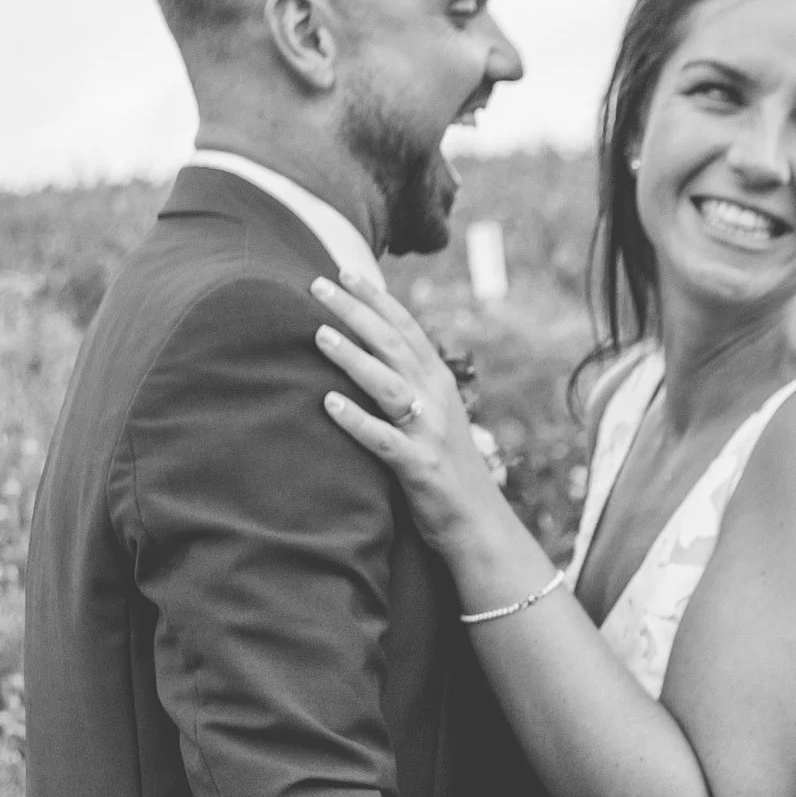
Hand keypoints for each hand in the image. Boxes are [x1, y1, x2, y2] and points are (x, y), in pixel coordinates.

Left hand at [313, 277, 508, 566]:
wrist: (480, 524)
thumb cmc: (447, 469)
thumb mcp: (433, 417)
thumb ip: (409, 385)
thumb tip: (373, 356)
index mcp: (438, 381)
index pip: (404, 327)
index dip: (374, 298)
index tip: (342, 272)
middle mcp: (436, 397)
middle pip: (391, 344)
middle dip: (354, 311)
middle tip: (315, 285)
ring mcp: (428, 432)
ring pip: (387, 384)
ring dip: (353, 357)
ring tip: (319, 335)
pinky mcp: (420, 467)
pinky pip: (384, 440)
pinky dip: (357, 422)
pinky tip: (329, 406)